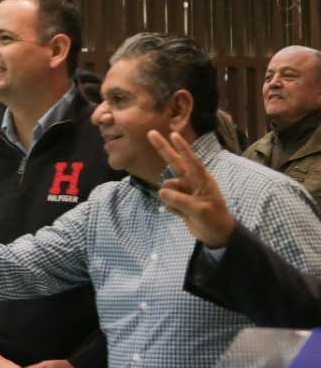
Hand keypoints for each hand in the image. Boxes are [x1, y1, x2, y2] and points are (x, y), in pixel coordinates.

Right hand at [148, 130, 235, 246]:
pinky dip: (172, 208)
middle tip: (150, 133)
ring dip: (170, 199)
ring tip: (184, 210)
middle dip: (163, 148)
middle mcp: (191, 181)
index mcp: (202, 180)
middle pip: (173, 162)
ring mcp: (184, 191)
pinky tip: (183, 214)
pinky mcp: (178, 201)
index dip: (182, 147)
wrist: (216, 235)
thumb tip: (161, 192)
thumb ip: (180, 200)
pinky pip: (166, 200)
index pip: (190, 161)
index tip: (172, 134)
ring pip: (166, 188)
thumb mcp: (199, 210)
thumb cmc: (214, 219)